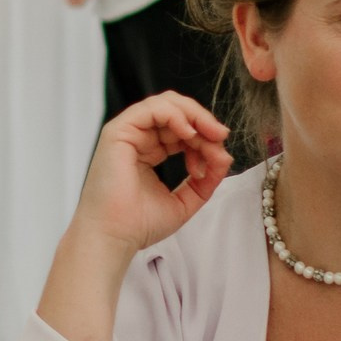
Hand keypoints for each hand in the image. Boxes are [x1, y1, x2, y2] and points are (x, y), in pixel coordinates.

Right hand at [72, 90, 234, 257]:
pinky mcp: (118, 131)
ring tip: (210, 134)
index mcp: (150, 152)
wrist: (116, 236)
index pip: (183, 130)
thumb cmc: (139, 224)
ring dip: (195, 116)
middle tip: (221, 136)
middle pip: (177, 111)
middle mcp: (138, 139)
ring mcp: (127, 133)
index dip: (205, 138)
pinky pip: (152, 109)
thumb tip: (225, 155)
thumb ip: (207, 178)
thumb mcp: (186, 200)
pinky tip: (189, 133)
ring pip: (166, 104)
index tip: (219, 158)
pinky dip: (176, 115)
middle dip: (204, 122)